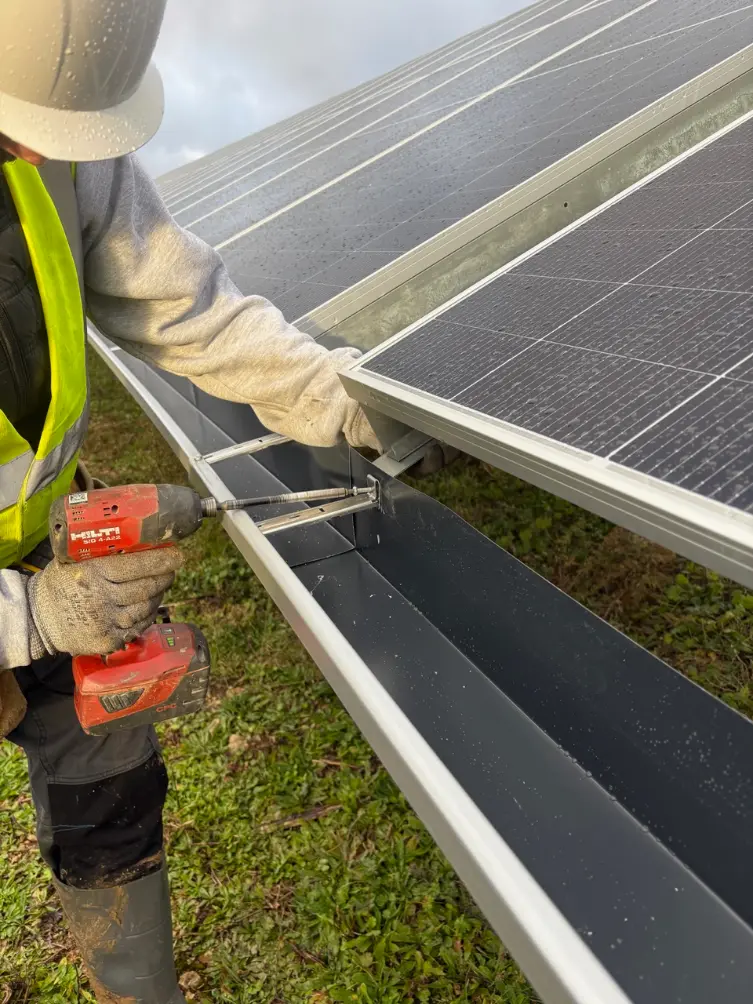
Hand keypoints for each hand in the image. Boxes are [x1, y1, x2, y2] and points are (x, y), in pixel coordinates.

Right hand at [26, 550, 182, 657]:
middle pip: (145, 587)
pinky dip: (148, 614)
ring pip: (145, 607)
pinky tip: (149, 604)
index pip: (135, 565)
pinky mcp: (109, 641)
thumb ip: (102, 552)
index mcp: (92, 573)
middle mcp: (100, 598)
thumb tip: (139, 537)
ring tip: (162, 584)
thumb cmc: (60, 583)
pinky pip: (139, 626)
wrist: (38, 619)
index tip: (177, 554)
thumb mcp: (73, 559)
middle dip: (164, 576)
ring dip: (158, 594)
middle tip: (172, 568)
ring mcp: (106, 622)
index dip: (160, 560)